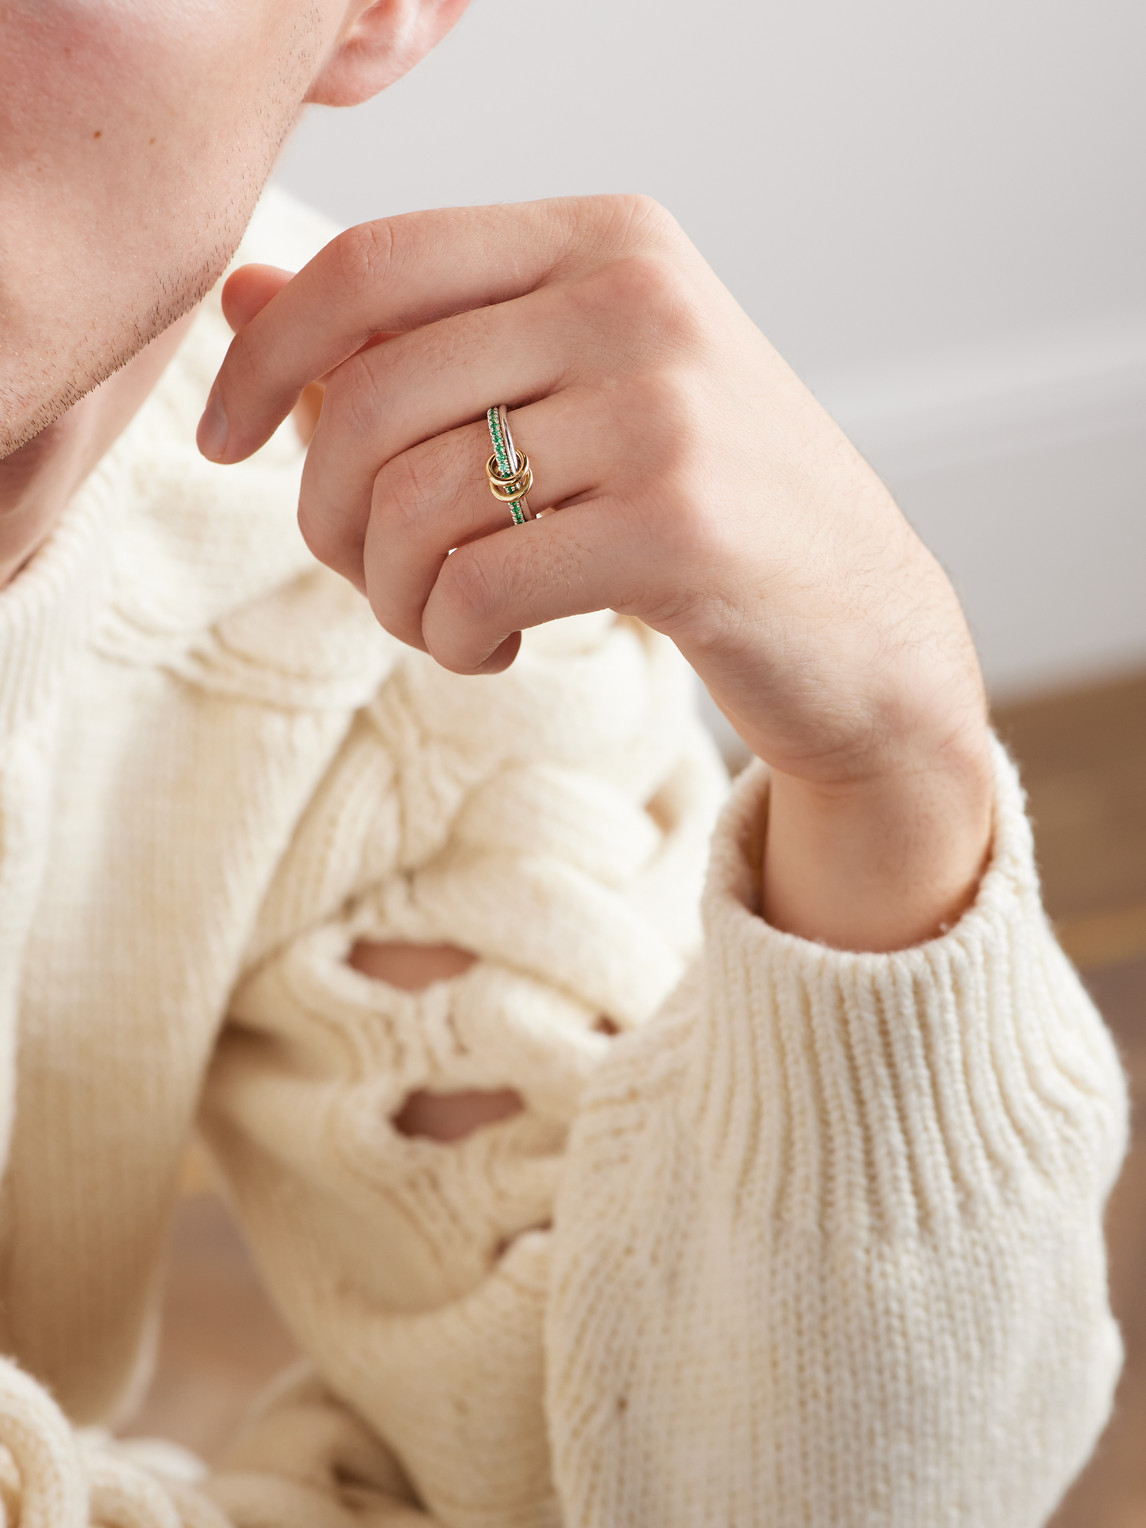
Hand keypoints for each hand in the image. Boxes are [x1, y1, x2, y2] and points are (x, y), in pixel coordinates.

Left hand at [199, 196, 992, 950]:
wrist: (861, 628)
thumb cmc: (699, 509)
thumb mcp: (567, 398)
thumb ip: (415, 342)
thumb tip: (245, 297)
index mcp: (605, 240)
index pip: (376, 261)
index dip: (267, 354)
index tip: (221, 439)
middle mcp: (638, 298)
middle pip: (374, 395)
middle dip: (325, 512)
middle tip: (364, 574)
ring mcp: (667, 408)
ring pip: (413, 502)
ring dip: (391, 594)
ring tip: (440, 621)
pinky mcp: (679, 527)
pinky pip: (476, 586)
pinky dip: (451, 640)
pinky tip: (495, 650)